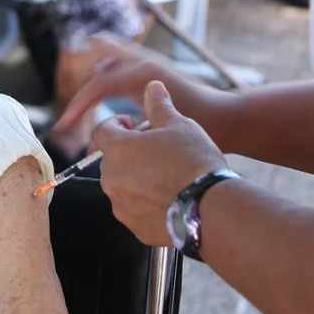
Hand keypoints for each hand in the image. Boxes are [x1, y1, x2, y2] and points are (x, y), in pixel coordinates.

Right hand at [54, 34, 203, 131]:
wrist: (227, 118)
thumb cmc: (199, 127)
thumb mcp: (160, 129)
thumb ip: (127, 131)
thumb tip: (98, 138)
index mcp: (142, 75)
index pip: (98, 85)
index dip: (78, 106)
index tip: (64, 126)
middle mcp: (143, 62)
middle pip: (99, 52)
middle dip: (80, 76)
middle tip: (72, 108)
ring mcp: (148, 62)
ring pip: (108, 51)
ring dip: (93, 71)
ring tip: (84, 100)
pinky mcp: (151, 68)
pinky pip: (119, 60)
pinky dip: (106, 73)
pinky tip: (104, 95)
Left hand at [95, 82, 227, 246]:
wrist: (209, 209)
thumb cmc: (193, 162)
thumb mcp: (179, 124)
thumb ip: (159, 105)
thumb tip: (152, 86)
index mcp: (117, 149)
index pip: (103, 129)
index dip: (119, 123)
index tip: (135, 125)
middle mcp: (111, 178)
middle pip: (113, 158)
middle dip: (130, 152)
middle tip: (158, 150)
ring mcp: (121, 205)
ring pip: (123, 184)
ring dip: (137, 177)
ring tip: (167, 175)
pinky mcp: (134, 227)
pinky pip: (134, 208)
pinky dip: (146, 201)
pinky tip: (170, 196)